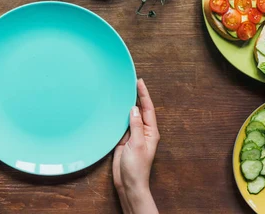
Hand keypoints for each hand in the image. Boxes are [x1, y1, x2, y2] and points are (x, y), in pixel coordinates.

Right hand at [113, 78, 159, 213]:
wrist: (128, 183)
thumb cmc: (136, 168)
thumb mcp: (136, 144)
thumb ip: (135, 125)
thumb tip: (134, 108)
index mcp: (150, 132)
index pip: (148, 108)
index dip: (144, 94)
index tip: (139, 82)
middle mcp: (142, 131)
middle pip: (139, 109)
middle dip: (136, 96)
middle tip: (130, 81)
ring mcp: (132, 135)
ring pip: (129, 115)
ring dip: (126, 104)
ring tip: (122, 90)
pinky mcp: (123, 139)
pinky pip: (121, 123)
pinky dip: (118, 114)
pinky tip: (114, 107)